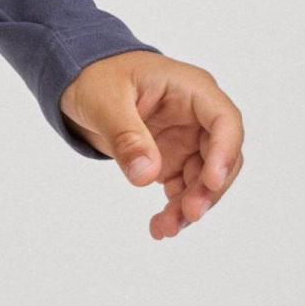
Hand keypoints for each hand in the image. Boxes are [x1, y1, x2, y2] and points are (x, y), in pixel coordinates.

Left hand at [60, 50, 242, 239]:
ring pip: (203, 180)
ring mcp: (186, 140)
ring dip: (190, 206)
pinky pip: (183, 188)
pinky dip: (175, 208)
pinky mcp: (172, 159)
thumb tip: (145, 175)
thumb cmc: (96, 77)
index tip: (211, 182)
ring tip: (166, 229)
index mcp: (190, 89)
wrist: (80, 81)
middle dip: (209, 189)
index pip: (224, 120)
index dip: (224, 152)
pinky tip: (160, 227)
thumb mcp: (104, 100)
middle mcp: (196, 117)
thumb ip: (126, 135)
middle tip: (189, 214)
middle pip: (220, 156)